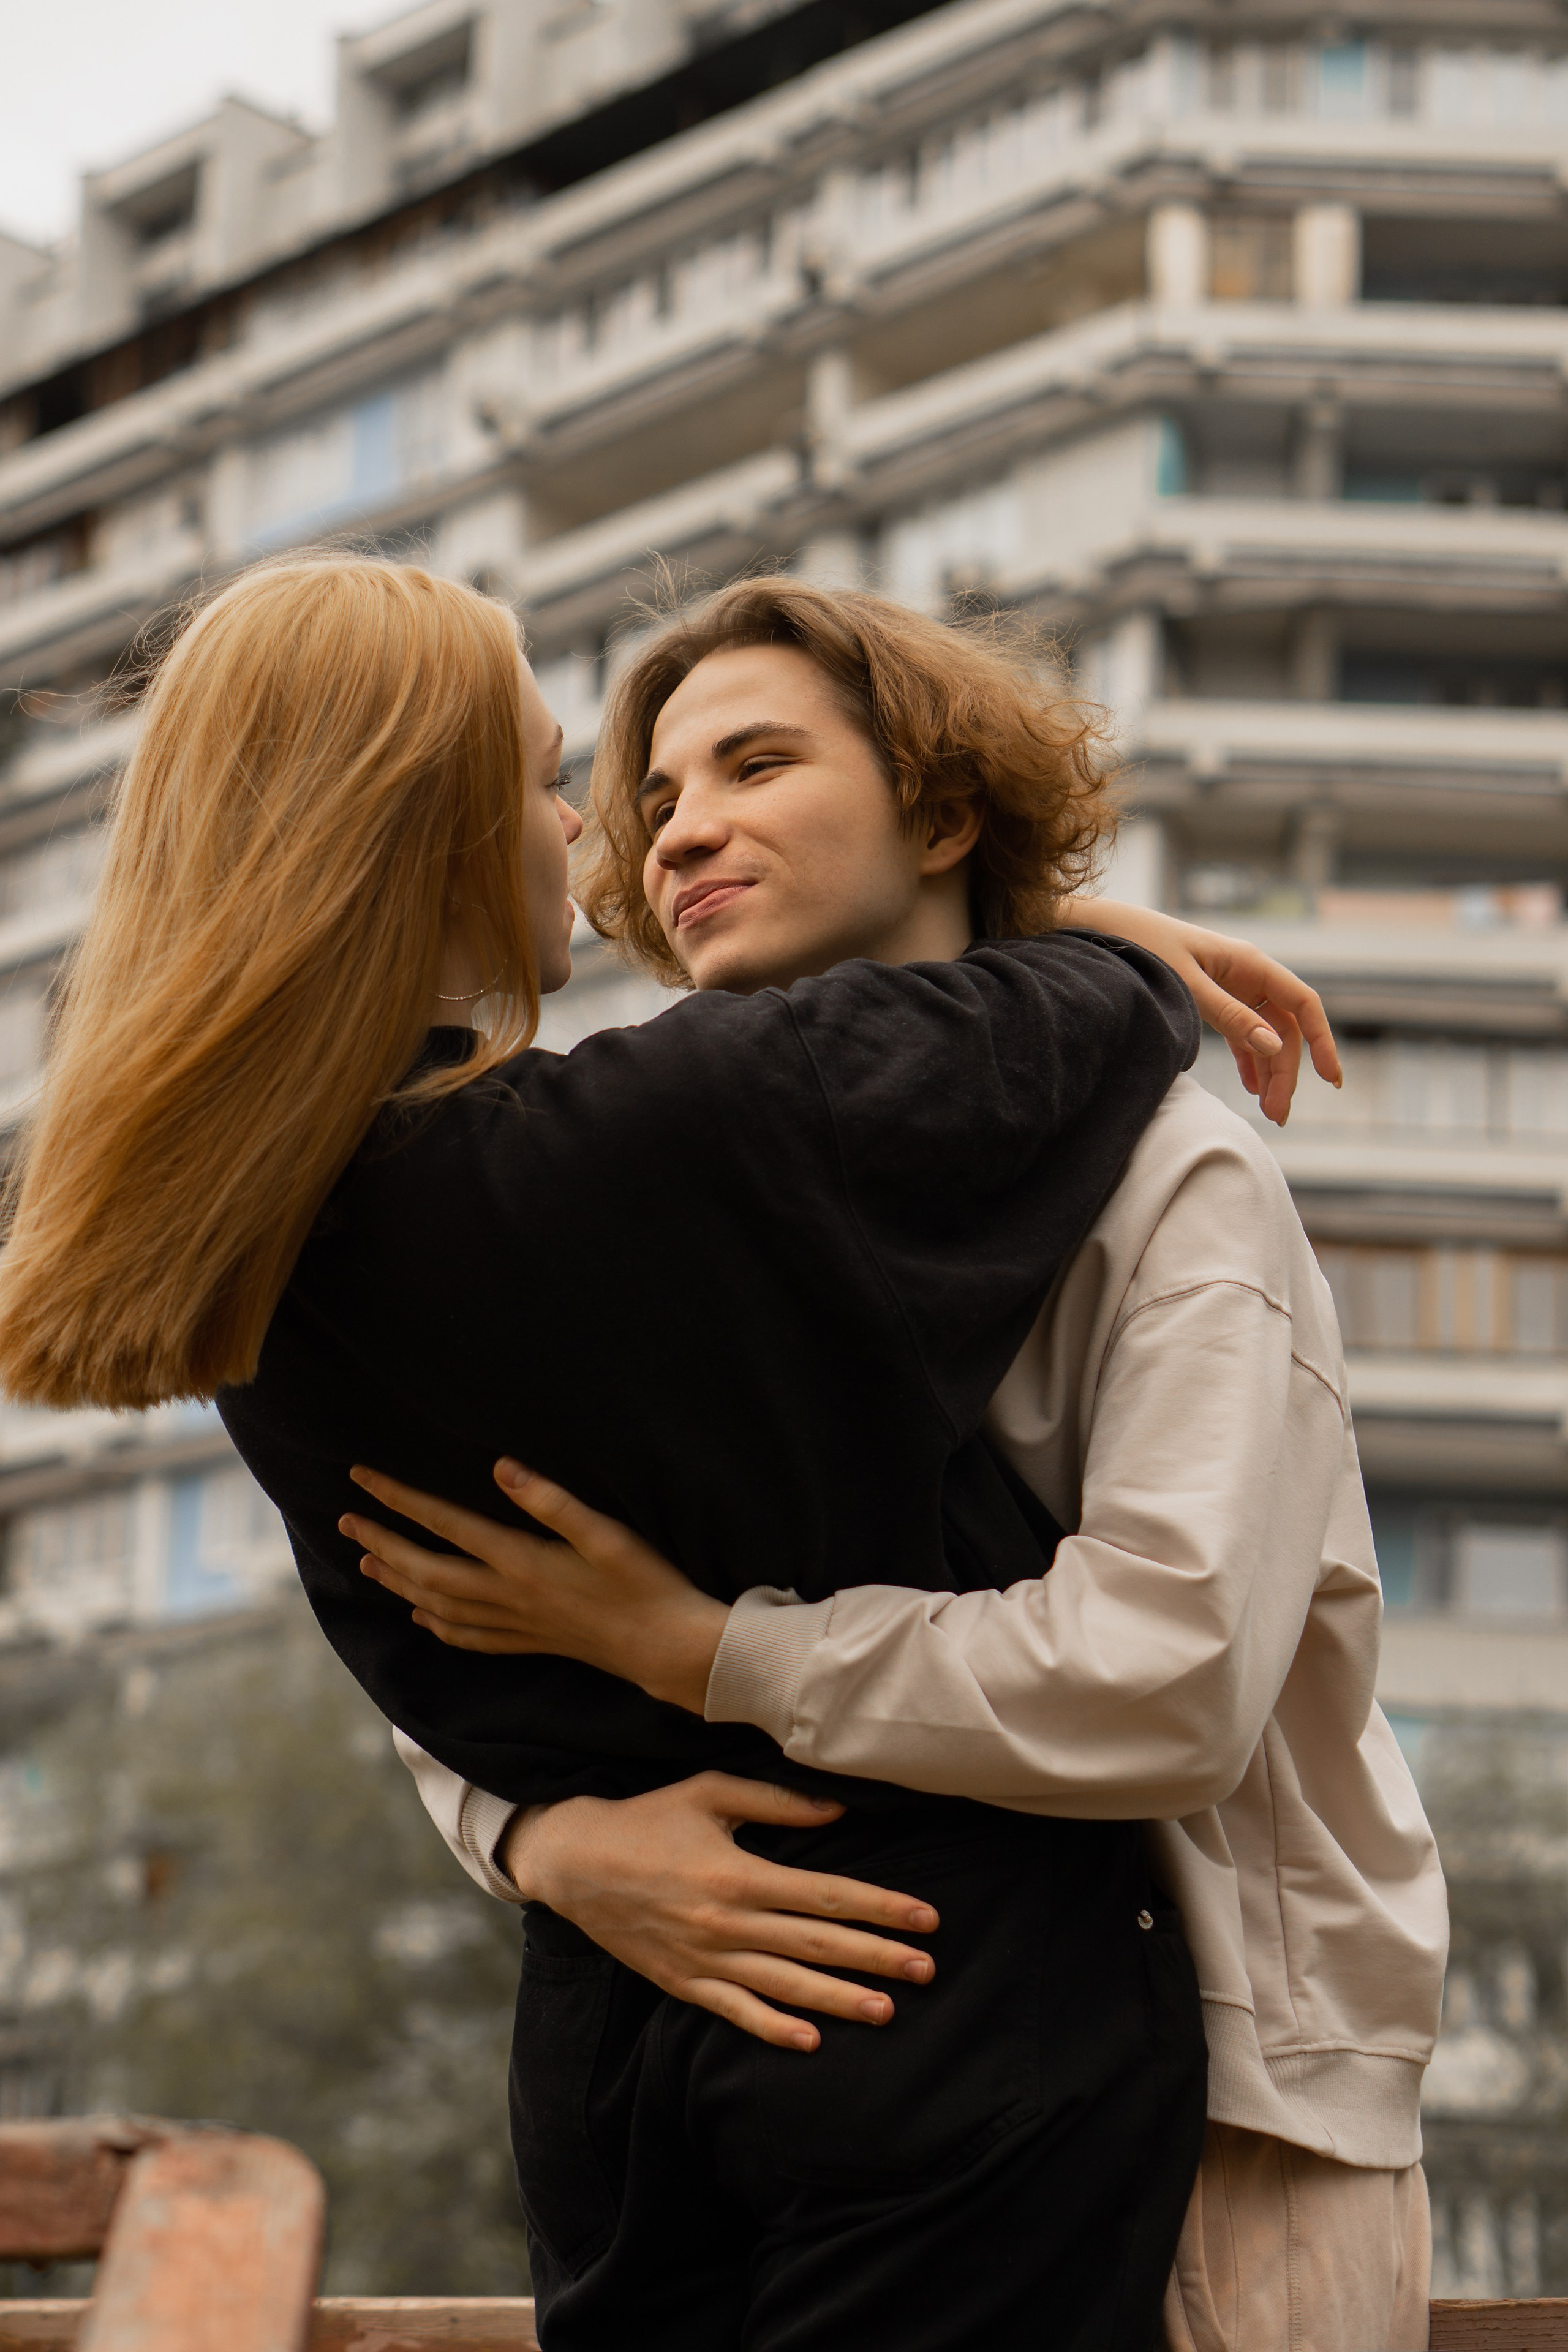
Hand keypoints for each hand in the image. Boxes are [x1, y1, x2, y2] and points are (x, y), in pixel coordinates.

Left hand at [340, 1459, 728, 1713]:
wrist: (670, 1649)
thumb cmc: (646, 1583)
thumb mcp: (606, 1533)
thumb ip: (551, 1500)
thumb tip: (500, 1467)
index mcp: (521, 1561)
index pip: (444, 1525)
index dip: (399, 1500)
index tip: (362, 1479)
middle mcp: (509, 1596)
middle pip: (427, 1569)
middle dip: (382, 1544)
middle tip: (346, 1523)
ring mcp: (518, 1624)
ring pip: (439, 1605)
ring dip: (398, 1583)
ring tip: (367, 1565)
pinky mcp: (532, 1641)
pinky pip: (468, 1636)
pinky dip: (436, 1625)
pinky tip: (422, 1618)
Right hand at [506, 1772, 938, 2052]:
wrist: (575, 1861)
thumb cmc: (649, 1819)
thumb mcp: (710, 1792)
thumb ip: (775, 1802)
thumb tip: (839, 1811)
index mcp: (739, 1873)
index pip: (827, 1894)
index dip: (881, 1906)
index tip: (926, 1918)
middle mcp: (726, 1922)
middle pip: (816, 1944)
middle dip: (877, 1957)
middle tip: (928, 1970)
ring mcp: (703, 1958)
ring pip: (784, 1985)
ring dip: (838, 2000)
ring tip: (887, 2012)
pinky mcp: (682, 1983)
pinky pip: (734, 2012)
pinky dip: (771, 2029)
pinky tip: (809, 2041)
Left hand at [1065, 897, 1341, 1126]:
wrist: (1103, 931)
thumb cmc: (1142, 948)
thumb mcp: (1186, 986)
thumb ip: (1228, 1016)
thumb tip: (1273, 1047)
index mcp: (1250, 963)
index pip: (1303, 1004)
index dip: (1322, 1041)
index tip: (1330, 1080)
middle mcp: (1248, 975)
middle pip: (1284, 1028)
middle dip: (1286, 1072)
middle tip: (1277, 1116)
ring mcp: (1232, 988)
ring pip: (1265, 1035)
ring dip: (1271, 1072)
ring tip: (1269, 1112)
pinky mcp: (1214, 1000)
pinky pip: (1243, 1034)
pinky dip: (1250, 1061)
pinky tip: (1253, 1088)